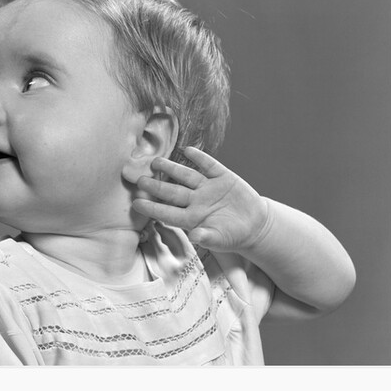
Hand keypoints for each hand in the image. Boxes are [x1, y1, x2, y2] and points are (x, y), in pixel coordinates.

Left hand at [132, 146, 270, 252]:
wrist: (254, 224)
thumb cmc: (233, 236)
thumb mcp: (221, 240)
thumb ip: (207, 238)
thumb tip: (194, 237)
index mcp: (192, 218)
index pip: (168, 213)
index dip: (152, 208)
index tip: (136, 204)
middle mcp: (197, 200)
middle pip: (173, 192)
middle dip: (156, 186)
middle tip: (139, 180)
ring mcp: (208, 188)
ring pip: (187, 176)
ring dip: (172, 168)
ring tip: (156, 162)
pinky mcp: (223, 178)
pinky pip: (210, 166)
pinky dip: (200, 158)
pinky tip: (189, 150)